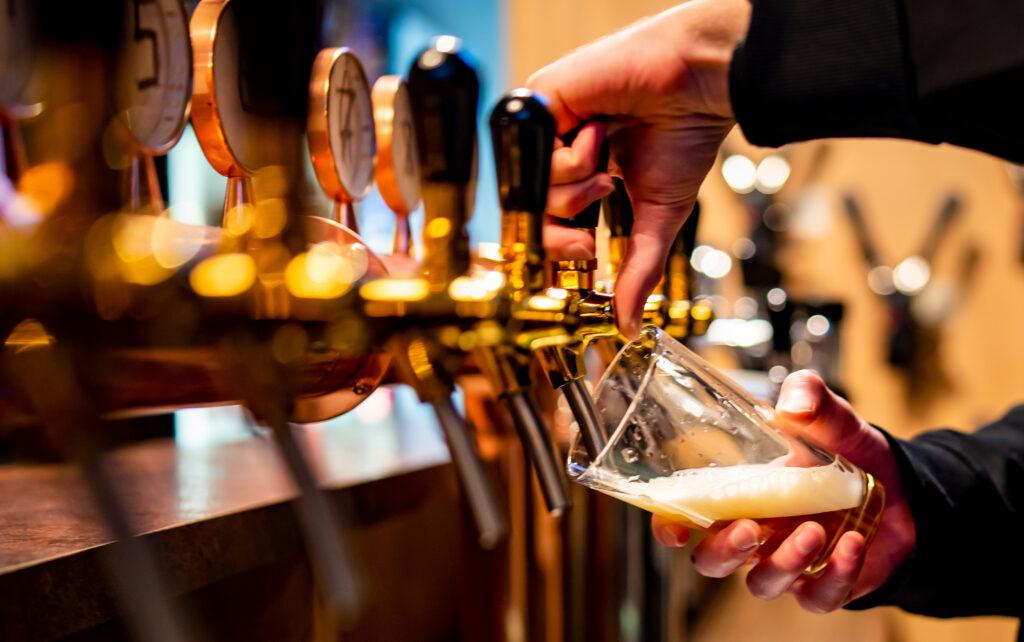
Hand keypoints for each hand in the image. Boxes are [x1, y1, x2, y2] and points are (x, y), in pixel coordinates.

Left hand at [527, 0, 750, 336]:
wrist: (695, 84)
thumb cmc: (684, 137)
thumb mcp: (657, 219)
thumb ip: (637, 272)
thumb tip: (629, 325)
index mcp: (586, 183)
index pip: (552, 229)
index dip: (560, 249)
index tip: (585, 255)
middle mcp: (562, 158)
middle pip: (532, 215)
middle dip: (561, 232)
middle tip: (590, 228)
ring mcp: (550, 134)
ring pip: (533, 190)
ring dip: (576, 189)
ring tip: (606, 168)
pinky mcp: (540, 106)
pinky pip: (537, 156)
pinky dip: (573, 158)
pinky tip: (599, 130)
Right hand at [651, 371, 915, 612]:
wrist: (903, 487)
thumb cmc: (849, 453)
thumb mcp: (832, 418)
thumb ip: (811, 396)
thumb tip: (793, 402)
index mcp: (738, 494)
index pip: (686, 516)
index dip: (670, 526)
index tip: (675, 528)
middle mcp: (755, 534)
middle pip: (713, 561)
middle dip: (724, 551)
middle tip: (749, 529)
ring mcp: (787, 563)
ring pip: (763, 583)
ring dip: (784, 562)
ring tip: (815, 530)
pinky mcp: (826, 585)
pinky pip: (818, 597)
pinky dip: (835, 575)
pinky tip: (853, 545)